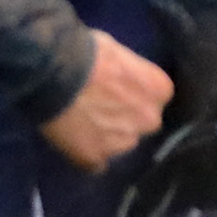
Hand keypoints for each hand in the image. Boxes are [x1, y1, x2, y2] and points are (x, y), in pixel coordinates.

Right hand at [45, 30, 171, 169]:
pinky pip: (94, 163)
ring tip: (81, 126)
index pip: (153, 101)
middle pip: (139, 125)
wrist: (55, 73)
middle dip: (123, 120)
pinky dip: (85, 156)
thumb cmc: (88, 52)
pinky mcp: (95, 158)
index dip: (133, 98)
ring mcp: (123, 142)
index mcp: (160, 91)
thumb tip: (122, 79)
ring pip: (118, 146)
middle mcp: (149, 120)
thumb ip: (131, 75)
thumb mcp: (120, 54)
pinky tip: (73, 142)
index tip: (116, 95)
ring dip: (105, 140)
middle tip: (98, 110)